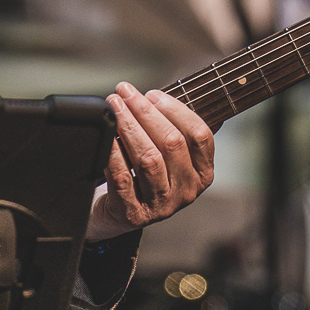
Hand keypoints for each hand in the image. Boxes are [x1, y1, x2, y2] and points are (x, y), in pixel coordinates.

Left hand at [86, 82, 214, 241]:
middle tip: (124, 93)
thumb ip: (168, 127)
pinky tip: (106, 134)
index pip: (199, 135)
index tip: (152, 94)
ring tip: (114, 107)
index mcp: (202, 173)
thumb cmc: (141, 176)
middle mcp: (186, 192)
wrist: (114, 215)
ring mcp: (161, 206)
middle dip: (146, 112)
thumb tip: (151, 95)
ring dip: (129, 127)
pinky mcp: (132, 213)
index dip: (176, 110)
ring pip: (149, 159)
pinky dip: (113, 152)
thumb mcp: (165, 154)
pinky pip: (122, 176)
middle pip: (172, 143)